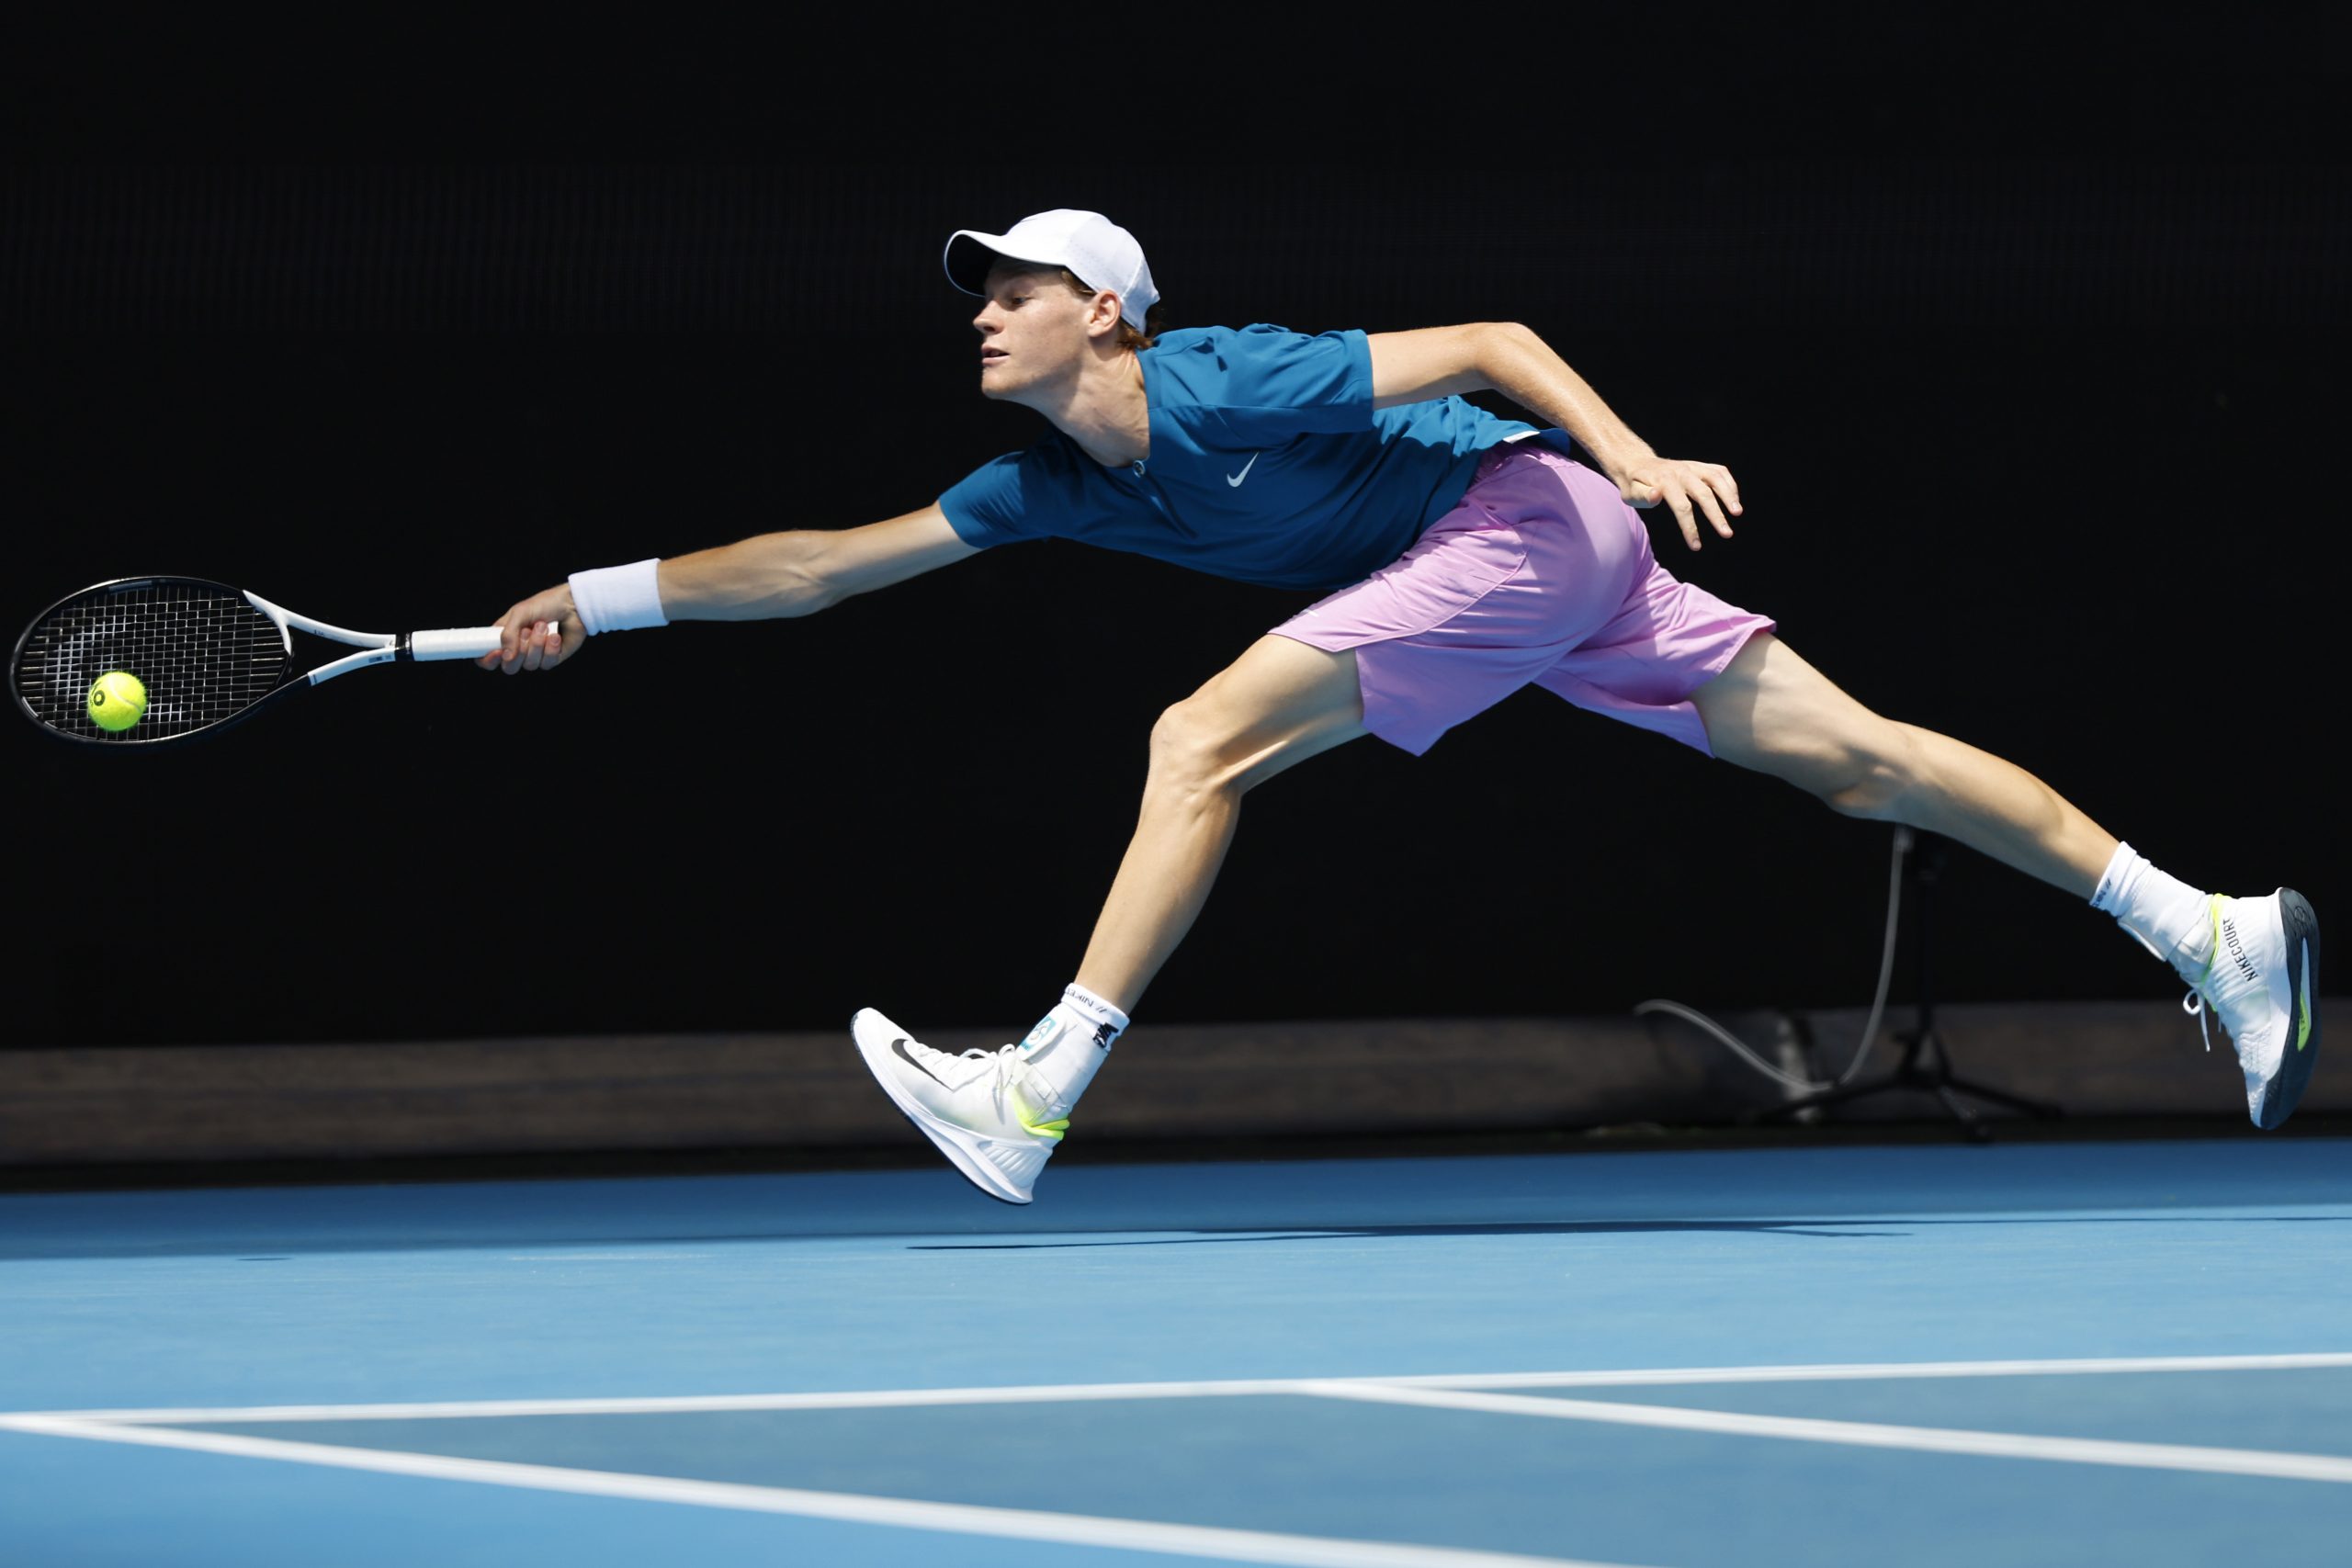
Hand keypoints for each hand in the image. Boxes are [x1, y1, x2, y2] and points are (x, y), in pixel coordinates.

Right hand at [479, 584, 581, 673]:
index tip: (497, 652)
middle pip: (510, 667)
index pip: (488, 658)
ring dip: (537, 644)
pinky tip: (556, 636)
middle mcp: (519, 649)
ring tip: (544, 626)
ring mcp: (535, 655)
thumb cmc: (544, 604)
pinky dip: (551, 649)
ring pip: (530, 665)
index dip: (488, 660)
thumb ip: (508, 633)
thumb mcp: (520, 613)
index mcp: (505, 637)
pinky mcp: (552, 658)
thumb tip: (505, 656)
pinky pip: (547, 663)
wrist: (573, 605)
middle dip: (520, 650)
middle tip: (527, 630)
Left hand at [1616, 457, 1741, 550]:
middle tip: (1727, 534)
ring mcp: (1692, 467)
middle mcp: (1681, 472)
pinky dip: (1730, 485)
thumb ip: (1643, 495)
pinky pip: (1720, 472)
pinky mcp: (1699, 466)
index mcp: (1664, 481)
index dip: (1690, 527)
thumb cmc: (1634, 484)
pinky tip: (1734, 502)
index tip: (1696, 546)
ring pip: (1716, 478)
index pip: (1682, 506)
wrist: (1637, 463)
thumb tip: (1656, 495)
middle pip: (1704, 494)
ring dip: (1729, 495)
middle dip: (1716, 515)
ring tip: (1737, 513)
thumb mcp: (1631, 493)